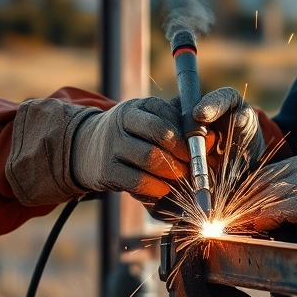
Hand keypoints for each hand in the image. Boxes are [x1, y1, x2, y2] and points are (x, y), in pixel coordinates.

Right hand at [70, 87, 263, 204]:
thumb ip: (179, 123)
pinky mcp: (106, 170)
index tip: (202, 146)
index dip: (187, 133)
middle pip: (160, 136)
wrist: (84, 149)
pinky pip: (136, 181)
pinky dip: (155, 188)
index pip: (166, 114)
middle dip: (183, 154)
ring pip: (150, 158)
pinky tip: (164, 190)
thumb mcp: (149, 120)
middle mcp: (122, 121)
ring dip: (172, 172)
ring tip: (182, 179)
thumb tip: (212, 136)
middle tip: (195, 167)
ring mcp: (112, 145)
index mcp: (138, 106)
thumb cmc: (131, 135)